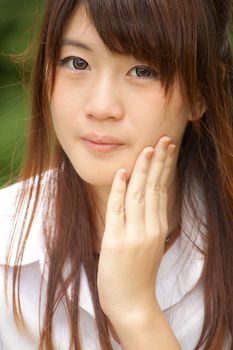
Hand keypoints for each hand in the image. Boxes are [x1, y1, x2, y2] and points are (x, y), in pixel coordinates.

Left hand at [97, 136, 176, 323]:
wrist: (132, 304)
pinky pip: (117, 210)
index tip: (166, 150)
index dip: (163, 169)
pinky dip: (119, 190)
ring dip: (142, 170)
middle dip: (158, 162)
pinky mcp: (117, 242)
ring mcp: (134, 235)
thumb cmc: (138, 274)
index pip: (161, 191)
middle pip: (154, 188)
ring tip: (147, 149)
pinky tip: (122, 173)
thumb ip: (147, 222)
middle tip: (163, 140)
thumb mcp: (148, 245)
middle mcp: (150, 228)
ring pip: (139, 195)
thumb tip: (143, 201)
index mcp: (158, 227)